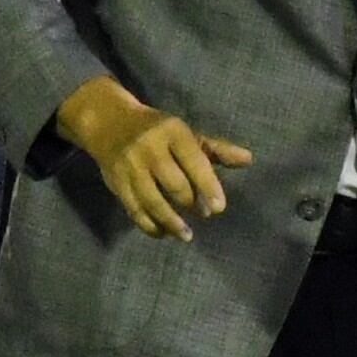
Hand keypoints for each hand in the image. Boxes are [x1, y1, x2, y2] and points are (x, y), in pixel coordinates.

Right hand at [62, 79, 249, 239]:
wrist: (108, 122)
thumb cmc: (158, 131)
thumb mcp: (187, 134)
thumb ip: (216, 149)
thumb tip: (249, 159)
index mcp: (172, 132)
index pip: (194, 161)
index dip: (208, 186)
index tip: (219, 208)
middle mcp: (149, 148)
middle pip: (174, 184)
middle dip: (191, 203)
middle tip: (204, 214)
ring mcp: (130, 167)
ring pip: (152, 201)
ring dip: (171, 222)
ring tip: (186, 235)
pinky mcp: (116, 182)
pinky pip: (134, 209)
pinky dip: (149, 225)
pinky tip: (163, 233)